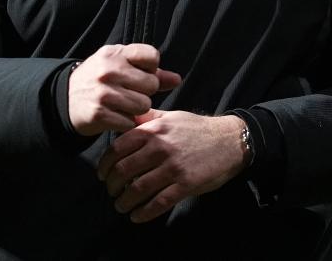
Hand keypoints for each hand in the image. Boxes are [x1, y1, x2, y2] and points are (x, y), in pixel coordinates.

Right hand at [68, 44, 181, 135]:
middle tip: (130, 93)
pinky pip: (130, 122)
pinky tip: (115, 116)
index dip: (151, 69)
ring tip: (123, 105)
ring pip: (143, 105)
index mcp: (115, 53)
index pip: (152, 56)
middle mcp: (108, 70)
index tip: (140, 74)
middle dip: (145, 92)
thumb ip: (151, 72)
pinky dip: (126, 122)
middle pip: (151, 85)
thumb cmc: (101, 80)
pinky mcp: (99, 113)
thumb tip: (177, 80)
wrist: (66, 99)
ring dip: (137, 109)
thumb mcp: (121, 66)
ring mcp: (103, 92)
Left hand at [96, 110, 247, 222]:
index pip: (118, 148)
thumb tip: (124, 117)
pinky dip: (143, 213)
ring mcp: (173, 167)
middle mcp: (160, 147)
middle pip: (124, 170)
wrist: (229, 140)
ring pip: (138, 189)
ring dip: (124, 202)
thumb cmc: (197, 128)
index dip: (105, 165)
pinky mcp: (186, 184)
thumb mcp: (170, 116)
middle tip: (111, 192)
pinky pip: (158, 203)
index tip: (102, 174)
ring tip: (121, 206)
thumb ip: (147, 118)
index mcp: (153, 130)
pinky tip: (137, 216)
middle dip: (112, 186)